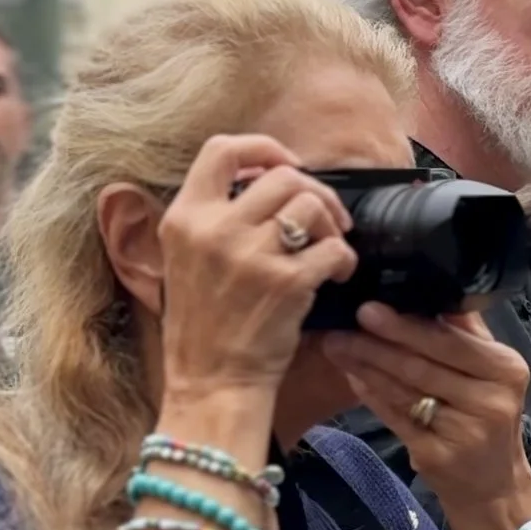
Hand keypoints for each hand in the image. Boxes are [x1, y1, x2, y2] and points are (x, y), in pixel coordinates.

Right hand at [157, 134, 355, 405]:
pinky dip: (345, 259)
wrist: (212, 381)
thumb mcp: (185, 259)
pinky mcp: (287, 283)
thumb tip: (263, 181)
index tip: (286, 164)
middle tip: (327, 219)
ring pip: (313, 205)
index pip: (222, 149)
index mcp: (185, 217)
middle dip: (316, 193)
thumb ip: (214, 217)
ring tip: (329, 250)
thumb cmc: (205, 324)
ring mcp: (251, 255)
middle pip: (284, 175)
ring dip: (333, 225)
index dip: (264, 148)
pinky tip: (337, 275)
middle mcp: (214, 229)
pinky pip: (334, 248)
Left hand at [322, 305, 530, 507]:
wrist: (493, 485)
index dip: (406, 326)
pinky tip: (354, 378)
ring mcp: (464, 432)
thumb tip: (434, 287)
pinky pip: (395, 417)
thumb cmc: (488, 417)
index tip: (368, 307)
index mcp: (506, 370)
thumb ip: (465, 333)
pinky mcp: (436, 456)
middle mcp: (490, 401)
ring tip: (337, 346)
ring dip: (366, 366)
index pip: (449, 342)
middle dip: (377, 344)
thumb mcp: (492, 372)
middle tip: (342, 325)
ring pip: (404, 391)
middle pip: (422, 365)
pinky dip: (371, 396)